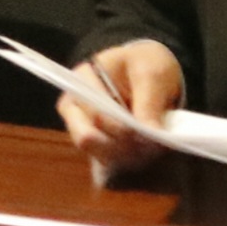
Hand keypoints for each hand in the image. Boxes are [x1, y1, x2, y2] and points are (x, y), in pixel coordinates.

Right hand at [57, 39, 183, 180]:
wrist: (146, 70)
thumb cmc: (145, 65)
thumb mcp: (152, 74)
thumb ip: (149, 103)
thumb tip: (152, 135)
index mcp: (82, 80)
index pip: (97, 113)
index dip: (124, 130)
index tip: (153, 138)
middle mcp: (73, 104)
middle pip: (87, 137)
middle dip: (122, 147)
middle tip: (153, 148)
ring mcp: (79, 124)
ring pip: (95, 153)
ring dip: (125, 156)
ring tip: (151, 149)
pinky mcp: (92, 140)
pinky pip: (104, 159)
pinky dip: (125, 159)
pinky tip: (143, 151)